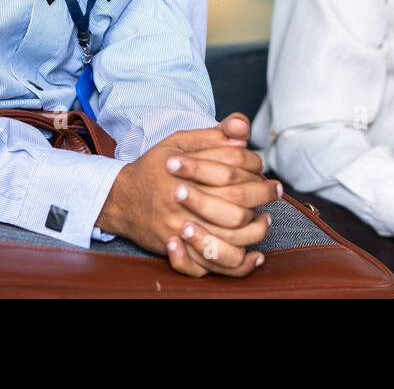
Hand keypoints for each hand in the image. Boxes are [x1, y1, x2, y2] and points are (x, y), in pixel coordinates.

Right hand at [97, 117, 280, 276]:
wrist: (119, 199)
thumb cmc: (154, 168)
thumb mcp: (178, 142)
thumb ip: (211, 135)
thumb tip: (241, 128)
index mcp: (185, 172)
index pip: (232, 166)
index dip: (254, 165)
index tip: (263, 167)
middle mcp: (182, 203)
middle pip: (235, 204)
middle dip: (261, 196)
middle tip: (274, 191)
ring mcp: (179, 231)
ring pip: (228, 239)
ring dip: (254, 231)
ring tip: (264, 220)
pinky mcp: (177, 252)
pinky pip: (210, 266)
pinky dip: (236, 264)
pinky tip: (252, 254)